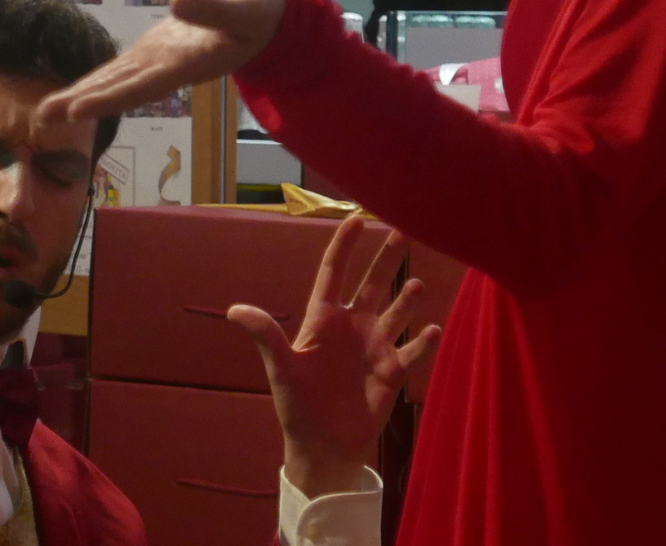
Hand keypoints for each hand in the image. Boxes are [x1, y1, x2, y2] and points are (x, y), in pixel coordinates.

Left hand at [35, 0, 285, 123]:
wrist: (263, 20)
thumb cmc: (257, 16)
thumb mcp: (243, 11)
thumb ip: (213, 10)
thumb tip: (178, 1)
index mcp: (187, 65)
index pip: (142, 86)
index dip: (110, 98)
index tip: (77, 110)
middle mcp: (167, 70)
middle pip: (119, 90)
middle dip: (82, 103)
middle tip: (43, 115)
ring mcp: (158, 62)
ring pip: (114, 82)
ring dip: (81, 96)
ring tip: (45, 110)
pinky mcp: (153, 52)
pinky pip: (119, 70)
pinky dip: (95, 81)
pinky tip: (72, 94)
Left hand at [228, 217, 440, 499]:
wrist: (323, 446)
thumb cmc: (297, 406)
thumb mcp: (280, 368)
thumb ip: (266, 336)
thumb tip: (234, 310)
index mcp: (324, 319)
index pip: (335, 273)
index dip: (345, 246)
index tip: (357, 218)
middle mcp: (353, 325)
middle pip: (373, 283)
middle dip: (387, 257)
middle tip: (404, 228)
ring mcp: (376, 346)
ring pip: (397, 312)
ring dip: (408, 299)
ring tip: (416, 285)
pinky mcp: (393, 372)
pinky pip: (413, 351)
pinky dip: (424, 342)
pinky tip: (431, 330)